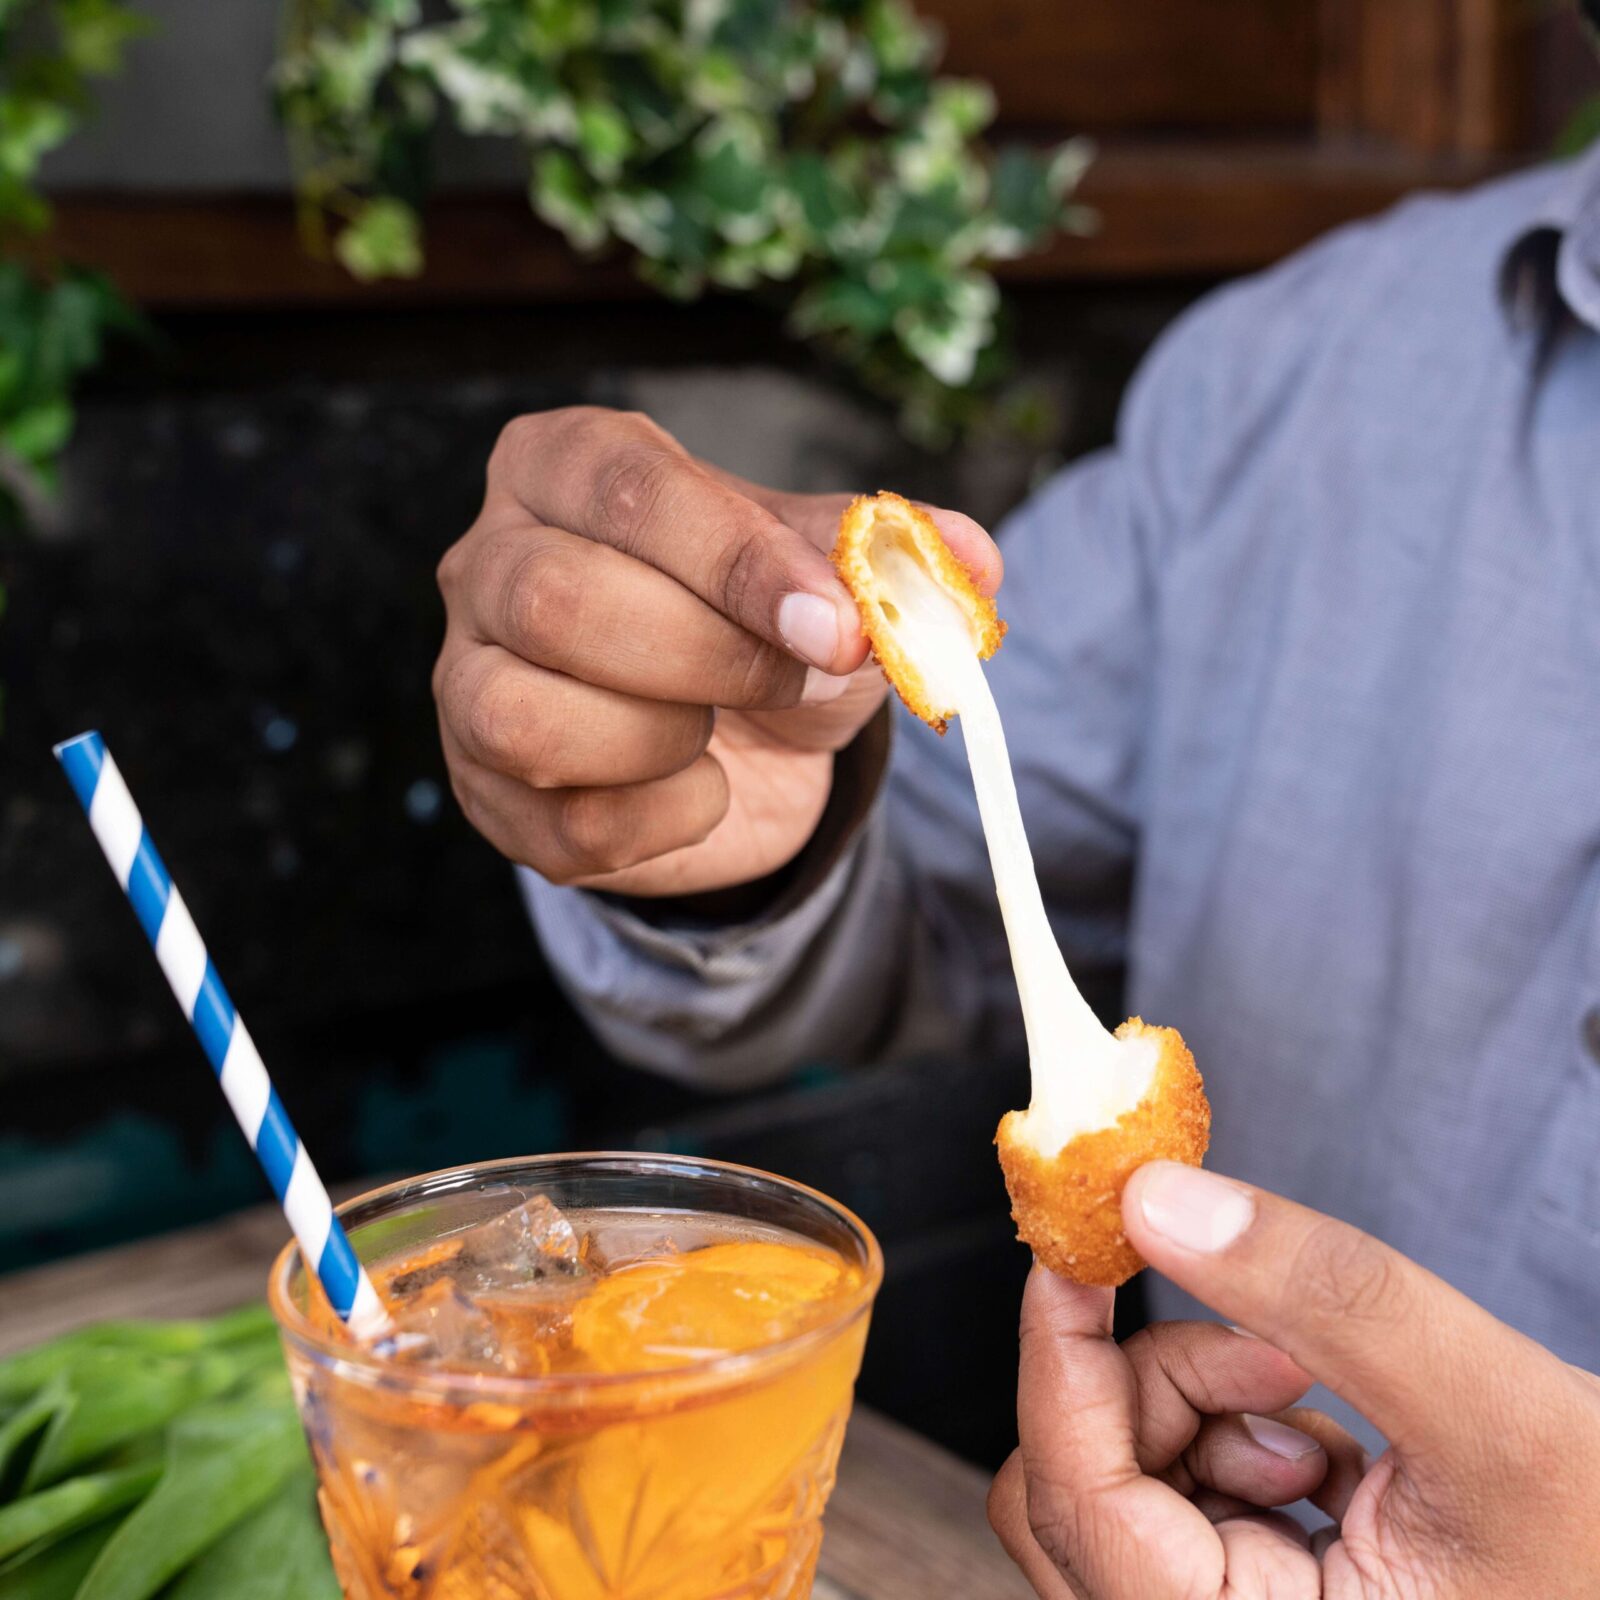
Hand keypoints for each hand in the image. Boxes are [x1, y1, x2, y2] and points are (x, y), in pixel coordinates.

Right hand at [433, 407, 998, 895]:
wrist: (738, 743)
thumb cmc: (765, 629)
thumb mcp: (825, 574)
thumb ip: (892, 556)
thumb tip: (970, 559)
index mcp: (564, 467)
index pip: (629, 490)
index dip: (739, 562)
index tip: (838, 625)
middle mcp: (488, 561)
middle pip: (558, 601)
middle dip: (709, 656)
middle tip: (796, 677)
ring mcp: (467, 680)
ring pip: (524, 715)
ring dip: (663, 738)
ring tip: (715, 728)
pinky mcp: (488, 790)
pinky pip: (567, 823)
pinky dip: (665, 821)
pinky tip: (697, 788)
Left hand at [989, 1164, 1599, 1597]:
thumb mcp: (1496, 1417)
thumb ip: (1327, 1297)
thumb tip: (1154, 1200)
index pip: (1078, 1501)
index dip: (1060, 1355)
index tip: (1079, 1243)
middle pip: (1076, 1487)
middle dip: (1160, 1385)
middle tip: (1276, 1351)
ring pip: (1117, 1478)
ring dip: (1202, 1406)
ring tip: (1319, 1404)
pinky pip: (1173, 1496)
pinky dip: (1229, 1437)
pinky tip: (1329, 1453)